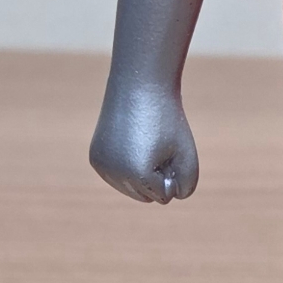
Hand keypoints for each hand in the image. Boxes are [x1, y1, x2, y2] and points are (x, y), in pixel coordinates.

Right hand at [89, 83, 198, 202]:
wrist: (139, 86)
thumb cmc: (167, 119)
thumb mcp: (187, 153)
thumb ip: (188, 185)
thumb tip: (172, 197)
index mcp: (138, 174)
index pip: (165, 195)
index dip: (172, 171)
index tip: (168, 145)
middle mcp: (115, 174)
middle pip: (145, 196)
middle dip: (156, 176)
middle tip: (157, 144)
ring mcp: (101, 166)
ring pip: (130, 190)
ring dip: (142, 173)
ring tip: (144, 143)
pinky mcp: (95, 159)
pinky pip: (117, 177)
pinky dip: (128, 167)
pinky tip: (131, 143)